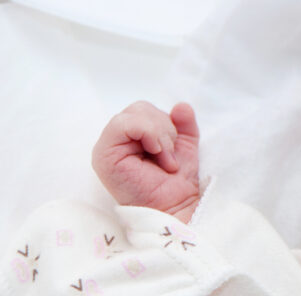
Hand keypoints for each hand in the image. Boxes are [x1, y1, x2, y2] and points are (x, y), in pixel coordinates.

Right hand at [92, 101, 200, 222]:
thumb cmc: (177, 180)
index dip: (165, 122)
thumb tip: (181, 105)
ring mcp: (106, 147)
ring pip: (133, 114)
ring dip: (159, 134)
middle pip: (139, 108)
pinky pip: (124, 124)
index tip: (173, 150)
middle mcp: (115, 140)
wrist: (176, 206)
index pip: (144, 109)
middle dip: (164, 129)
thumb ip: (184, 123)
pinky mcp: (103, 155)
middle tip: (169, 156)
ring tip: (164, 159)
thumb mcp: (185, 144)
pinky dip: (148, 133)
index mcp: (130, 137)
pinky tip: (155, 152)